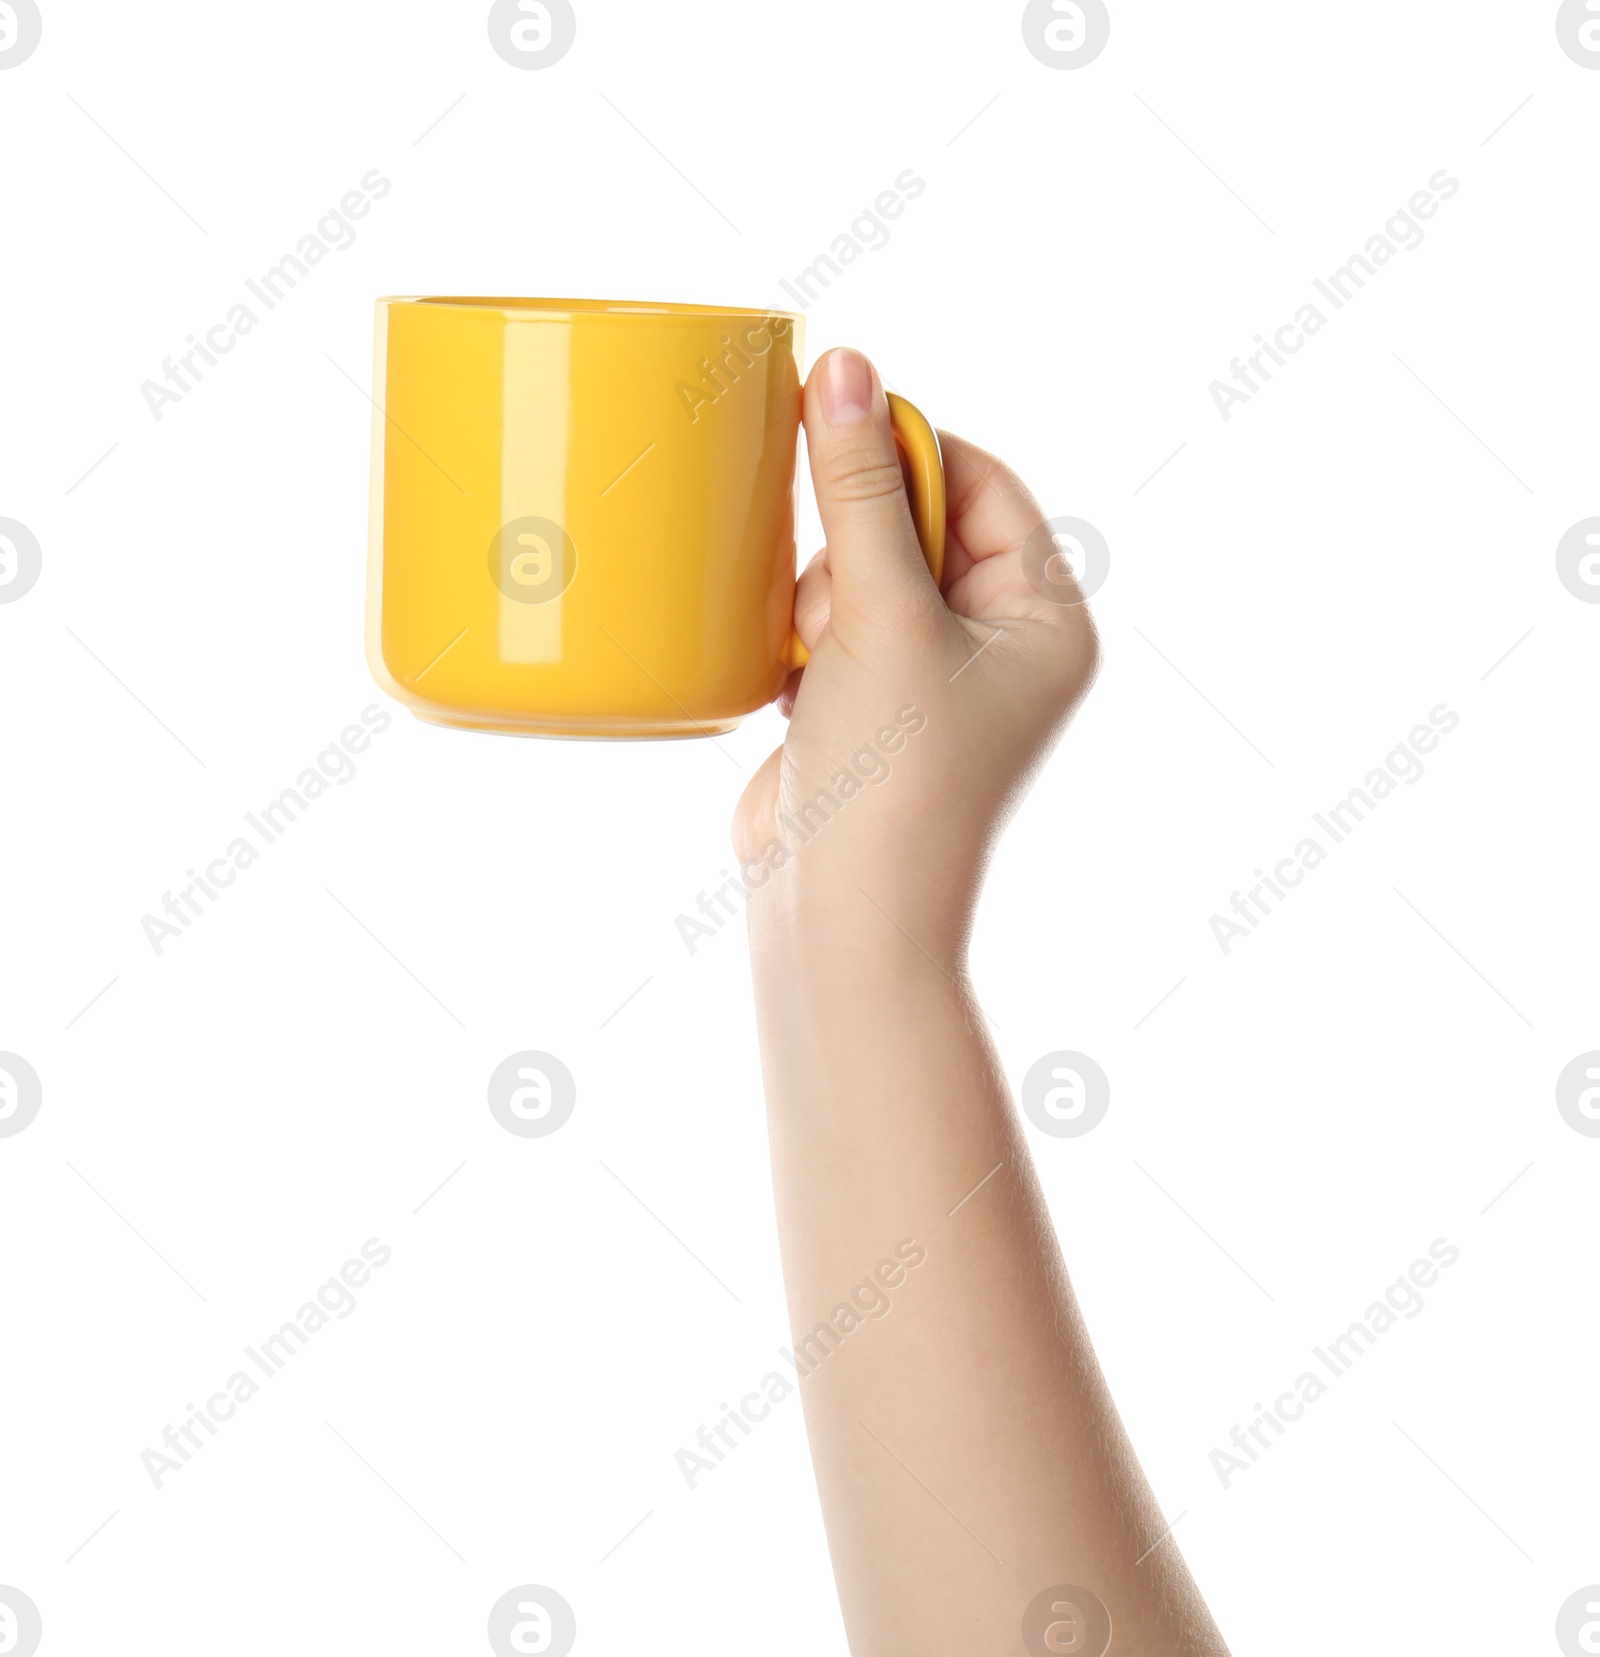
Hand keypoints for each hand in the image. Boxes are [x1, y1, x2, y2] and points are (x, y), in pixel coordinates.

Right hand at [733, 347, 1099, 958]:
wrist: (841, 918)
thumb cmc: (892, 777)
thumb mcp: (881, 616)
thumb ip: (860, 490)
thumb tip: (846, 367)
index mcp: (1044, 620)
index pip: (982, 481)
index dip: (907, 447)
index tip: (828, 423)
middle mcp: (997, 646)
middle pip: (917, 521)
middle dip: (856, 543)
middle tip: (837, 600)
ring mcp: (928, 679)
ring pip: (860, 571)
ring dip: (823, 596)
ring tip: (820, 662)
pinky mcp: (865, 707)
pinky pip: (828, 624)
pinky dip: (801, 637)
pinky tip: (797, 682)